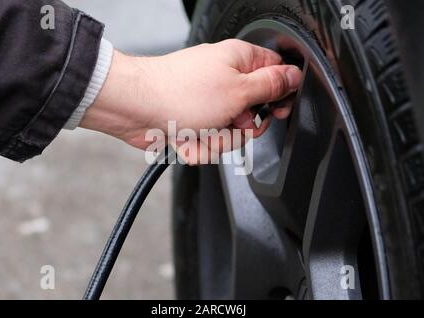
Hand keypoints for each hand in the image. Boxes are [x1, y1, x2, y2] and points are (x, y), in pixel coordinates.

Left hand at [80, 39, 301, 162]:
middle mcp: (224, 81)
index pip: (275, 75)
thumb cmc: (178, 93)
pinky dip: (199, 145)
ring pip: (231, 134)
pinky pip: (209, 142)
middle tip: (232, 123)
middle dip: (242, 128)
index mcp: (239, 62)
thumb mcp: (237, 91)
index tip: (275, 111)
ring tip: (200, 131)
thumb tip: (293, 77)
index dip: (280, 96)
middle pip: (254, 114)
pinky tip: (186, 137)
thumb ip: (270, 85)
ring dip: (217, 140)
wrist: (135, 109)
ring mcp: (208, 104)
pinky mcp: (193, 122)